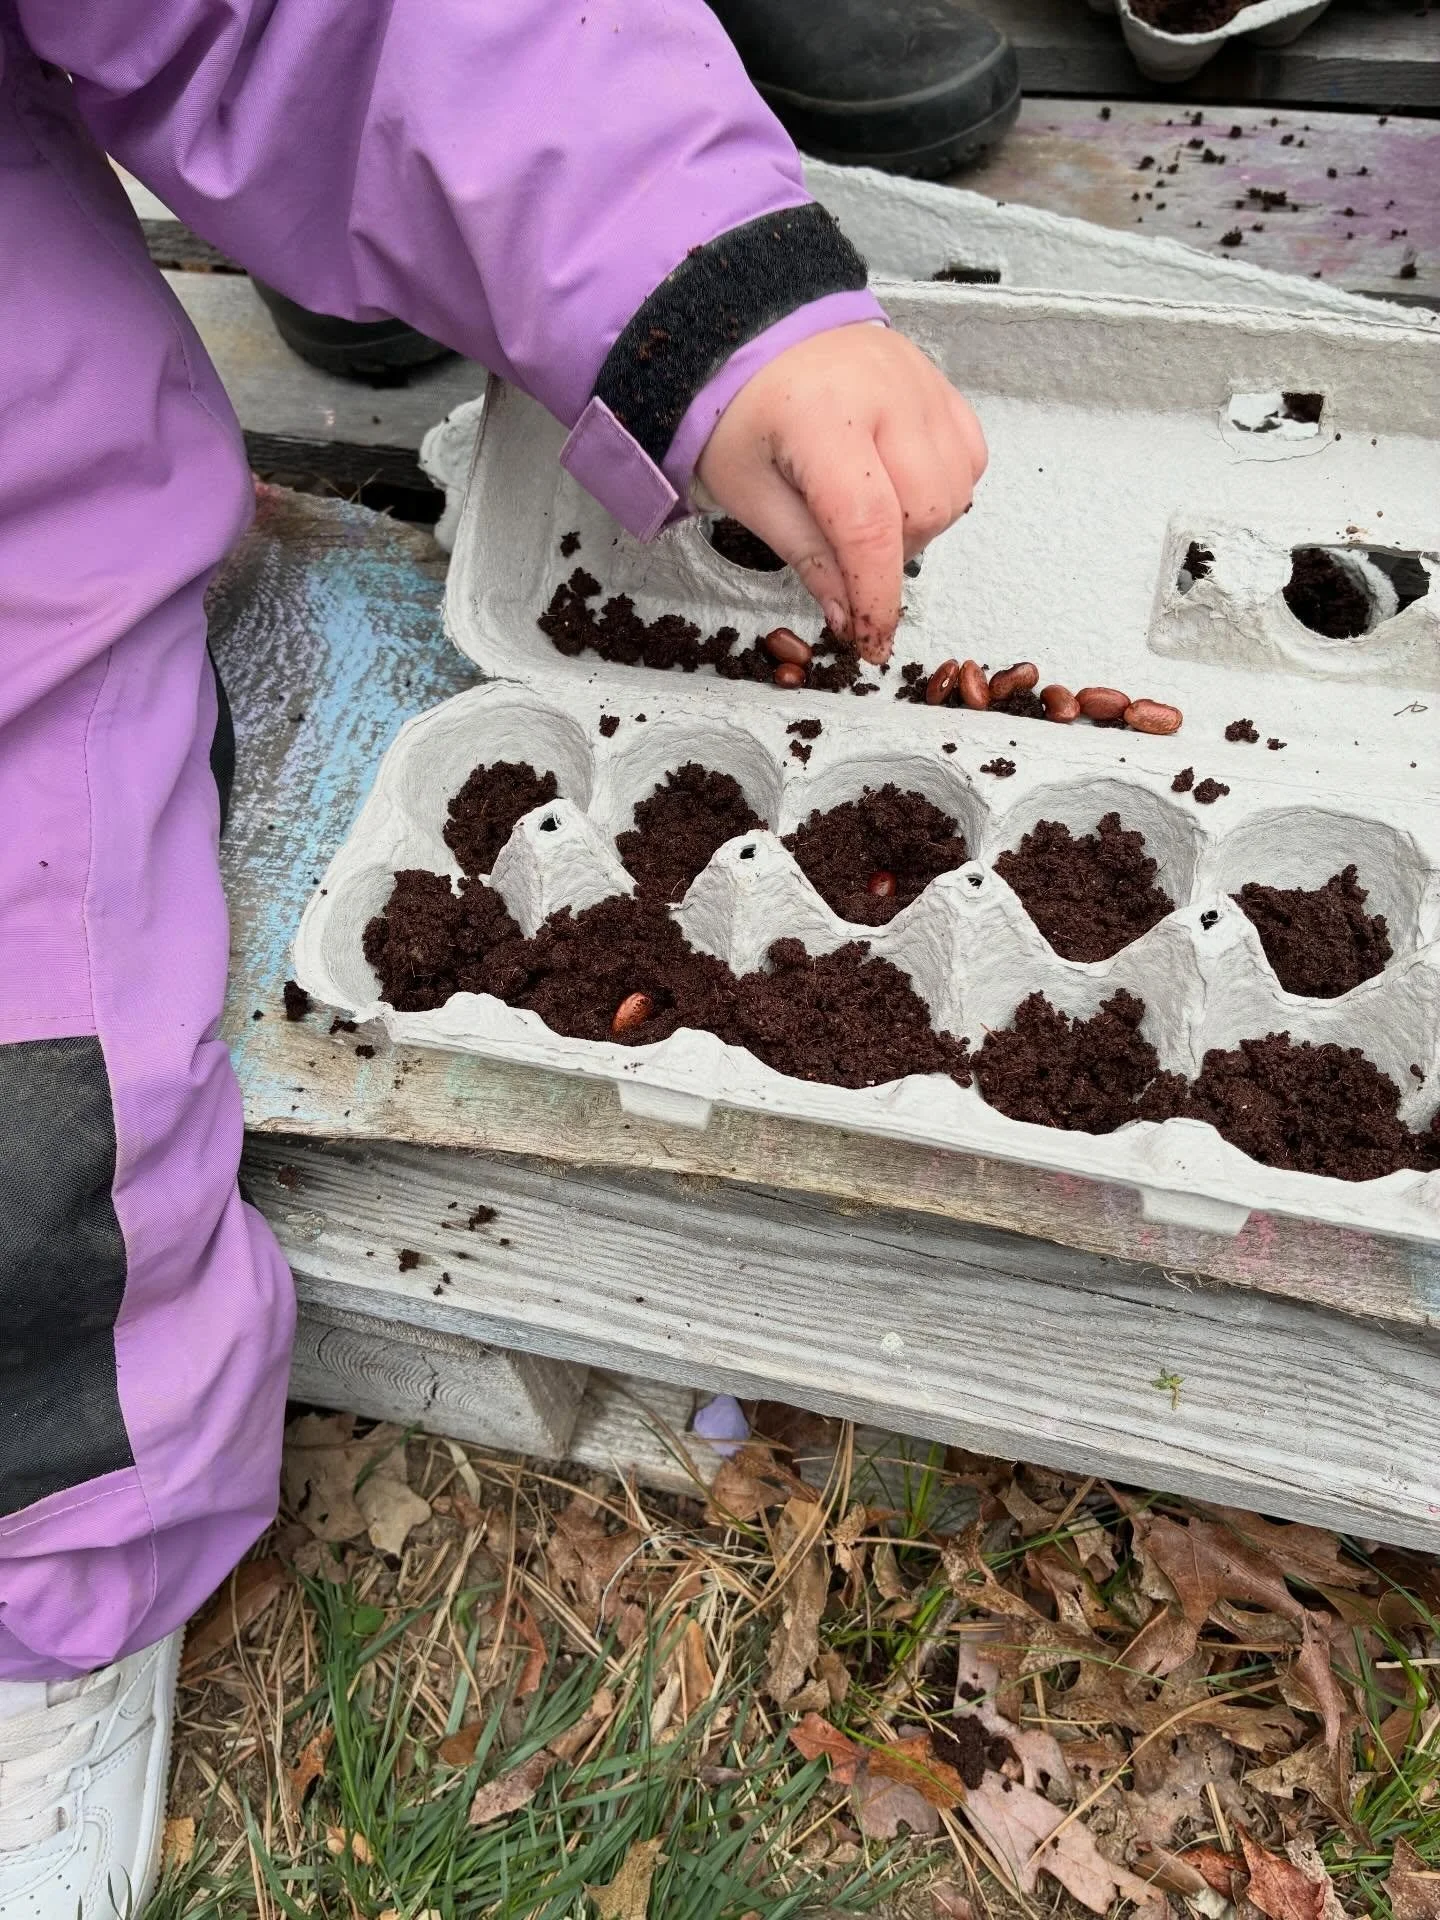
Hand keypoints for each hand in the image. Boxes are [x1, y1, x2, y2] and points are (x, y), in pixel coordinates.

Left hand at [694, 323, 986, 664]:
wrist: (751, 327)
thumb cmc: (737, 408)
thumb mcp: (749, 491)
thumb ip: (805, 555)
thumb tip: (847, 618)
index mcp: (821, 418)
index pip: (869, 525)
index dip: (875, 593)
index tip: (871, 639)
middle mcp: (884, 392)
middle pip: (926, 509)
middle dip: (893, 553)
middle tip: (847, 550)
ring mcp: (919, 381)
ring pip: (957, 488)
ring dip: (920, 522)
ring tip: (869, 510)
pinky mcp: (938, 381)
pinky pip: (968, 454)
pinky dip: (944, 485)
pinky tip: (900, 482)